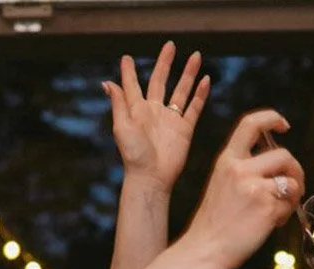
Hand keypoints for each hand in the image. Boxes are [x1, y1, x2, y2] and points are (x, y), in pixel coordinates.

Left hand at [103, 41, 209, 195]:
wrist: (151, 178)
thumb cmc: (133, 155)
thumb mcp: (122, 127)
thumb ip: (119, 103)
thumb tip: (107, 82)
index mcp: (137, 110)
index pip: (133, 85)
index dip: (129, 72)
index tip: (126, 58)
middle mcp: (154, 111)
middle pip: (161, 81)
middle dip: (165, 63)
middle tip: (170, 45)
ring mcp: (171, 119)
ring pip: (182, 90)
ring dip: (188, 74)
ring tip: (196, 56)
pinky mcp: (184, 129)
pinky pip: (194, 108)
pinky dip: (201, 94)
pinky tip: (206, 80)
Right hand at [181, 109, 303, 268]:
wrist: (205, 249)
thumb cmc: (216, 222)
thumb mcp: (222, 184)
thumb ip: (245, 168)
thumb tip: (279, 165)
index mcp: (227, 160)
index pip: (251, 123)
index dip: (272, 118)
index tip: (284, 126)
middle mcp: (240, 169)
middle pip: (284, 155)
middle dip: (295, 170)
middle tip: (294, 186)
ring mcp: (254, 188)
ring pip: (292, 180)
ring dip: (294, 194)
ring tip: (281, 208)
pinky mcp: (267, 207)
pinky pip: (290, 203)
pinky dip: (286, 213)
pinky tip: (272, 223)